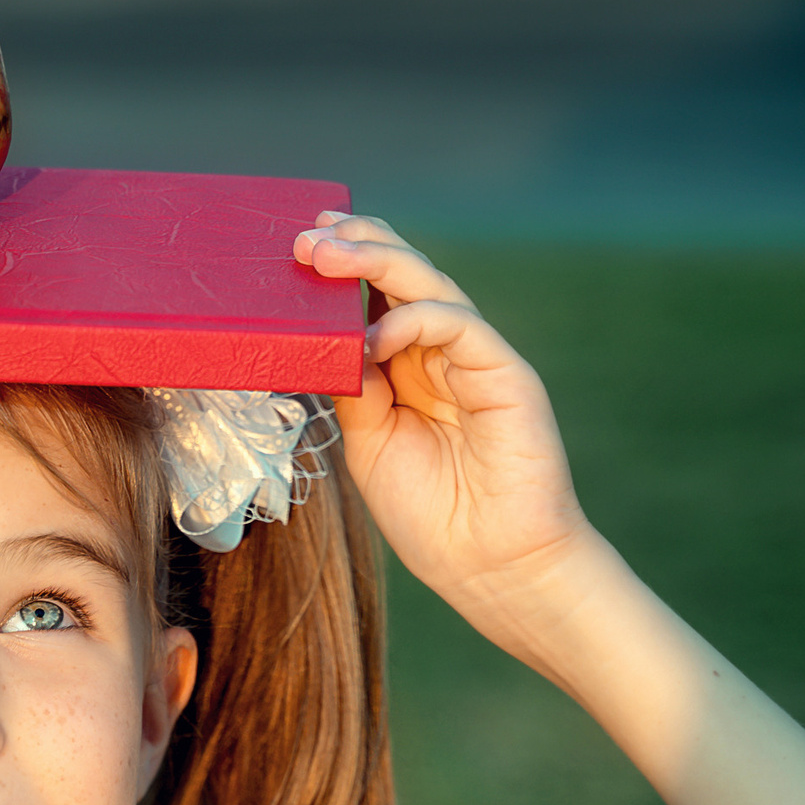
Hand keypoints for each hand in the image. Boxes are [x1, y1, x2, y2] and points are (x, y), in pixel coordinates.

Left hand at [293, 213, 596, 641]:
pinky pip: (460, 326)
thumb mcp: (369, 443)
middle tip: (306, 236)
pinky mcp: (506, 375)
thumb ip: (353, 388)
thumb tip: (319, 338)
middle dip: (356, 244)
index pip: (378, 293)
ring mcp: (477, 359)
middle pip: (403, 275)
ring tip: (325, 256)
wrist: (491, 568)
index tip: (298, 244)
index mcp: (410, 367)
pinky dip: (413, 320)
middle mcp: (444, 353)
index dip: (344, 262)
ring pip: (430, 285)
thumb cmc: (432, 514)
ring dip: (376, 263)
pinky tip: (373, 335)